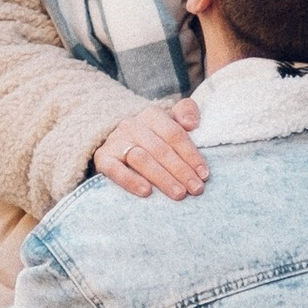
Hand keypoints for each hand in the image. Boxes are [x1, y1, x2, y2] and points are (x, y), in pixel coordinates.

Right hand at [92, 96, 206, 198]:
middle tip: (196, 189)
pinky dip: (131, 181)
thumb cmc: (153, 138)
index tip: (204, 174)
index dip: (191, 155)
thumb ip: (186, 113)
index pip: (175, 134)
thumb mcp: (170, 122)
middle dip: (181, 171)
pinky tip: (146, 192)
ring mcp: (116, 141)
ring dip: (162, 178)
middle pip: (161, 149)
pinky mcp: (103, 158)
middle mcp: (132, 125)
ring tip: (178, 194)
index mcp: (152, 115)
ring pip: (141, 159)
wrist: (117, 145)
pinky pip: (115, 170)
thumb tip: (192, 123)